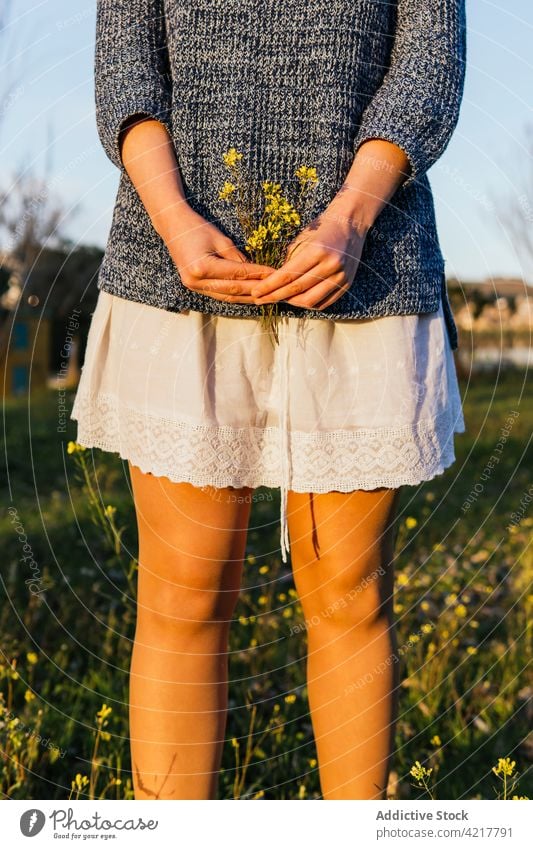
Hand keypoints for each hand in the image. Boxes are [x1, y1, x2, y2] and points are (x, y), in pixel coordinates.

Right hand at [157, 205, 274, 303]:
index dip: (257, 275)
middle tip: (275, 289)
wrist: (172, 226)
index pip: (237, 274)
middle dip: (255, 290)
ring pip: (226, 297)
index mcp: (202, 267)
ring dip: (247, 298)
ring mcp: (193, 286)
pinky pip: (219, 295)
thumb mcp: (221, 239)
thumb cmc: (197, 227)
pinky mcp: (194, 287)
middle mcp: (196, 281)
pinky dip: (235, 296)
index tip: (275, 274)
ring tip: (266, 297)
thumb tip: (257, 273)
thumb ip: (238, 258)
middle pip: (232, 290)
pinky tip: (249, 296)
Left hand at [250, 197, 368, 310]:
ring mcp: (341, 277)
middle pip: (297, 290)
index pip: (287, 275)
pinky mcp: (347, 285)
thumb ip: (289, 262)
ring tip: (279, 299)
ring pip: (310, 300)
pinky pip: (324, 303)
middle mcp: (331, 265)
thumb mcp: (301, 240)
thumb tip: (274, 284)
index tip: (256, 292)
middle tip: (260, 300)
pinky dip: (308, 304)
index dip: (269, 287)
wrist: (350, 224)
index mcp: (317, 250)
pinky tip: (297, 301)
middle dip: (275, 297)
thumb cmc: (321, 229)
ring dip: (291, 303)